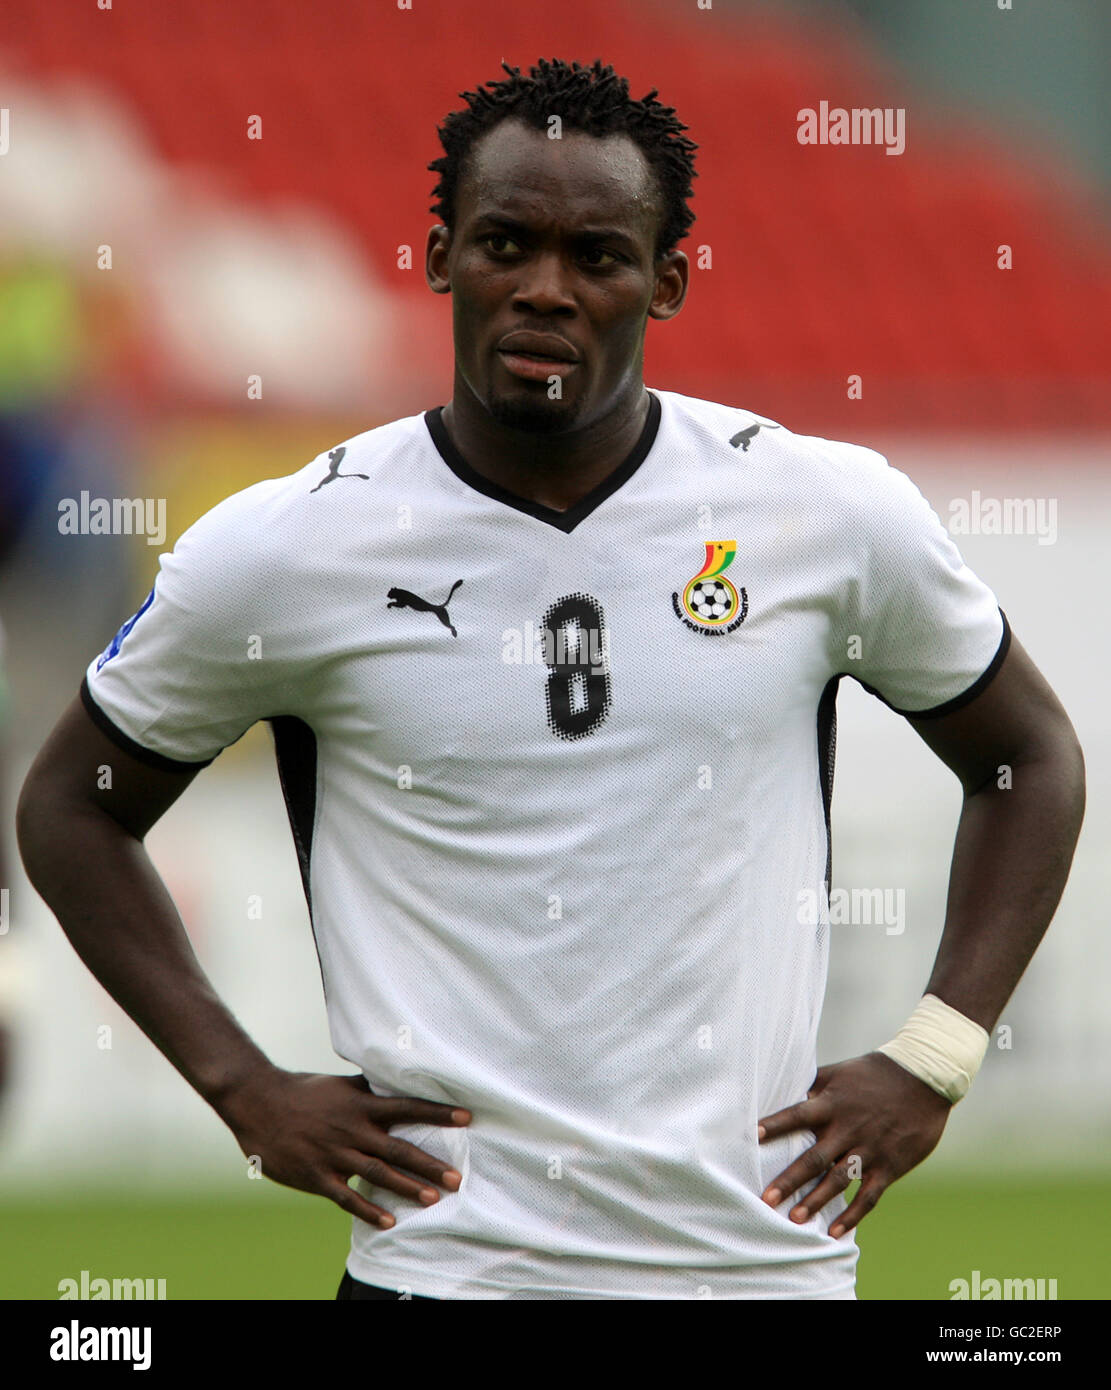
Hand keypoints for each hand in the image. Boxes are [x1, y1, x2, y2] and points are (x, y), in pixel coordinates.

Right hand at [214, 1067, 470, 1228]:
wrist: (259, 1103)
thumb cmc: (304, 1091)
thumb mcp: (341, 1084)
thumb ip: (370, 1087)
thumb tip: (400, 1079)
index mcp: (361, 1104)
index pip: (407, 1107)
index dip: (437, 1113)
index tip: (467, 1118)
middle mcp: (352, 1129)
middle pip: (398, 1149)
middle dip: (429, 1164)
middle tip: (457, 1178)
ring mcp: (334, 1154)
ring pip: (377, 1175)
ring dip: (406, 1188)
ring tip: (434, 1198)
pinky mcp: (317, 1176)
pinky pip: (347, 1197)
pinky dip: (368, 1210)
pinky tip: (389, 1221)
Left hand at [757, 1051, 951, 1236]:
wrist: (923, 1080)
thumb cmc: (874, 1073)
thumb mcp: (839, 1072)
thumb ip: (811, 1084)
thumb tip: (779, 1085)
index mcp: (832, 1103)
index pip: (798, 1115)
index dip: (776, 1125)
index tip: (753, 1136)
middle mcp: (848, 1128)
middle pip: (814, 1158)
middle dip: (790, 1179)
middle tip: (766, 1198)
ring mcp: (869, 1149)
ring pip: (838, 1180)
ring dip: (815, 1201)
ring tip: (794, 1219)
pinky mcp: (889, 1166)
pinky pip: (869, 1196)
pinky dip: (853, 1215)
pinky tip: (835, 1232)